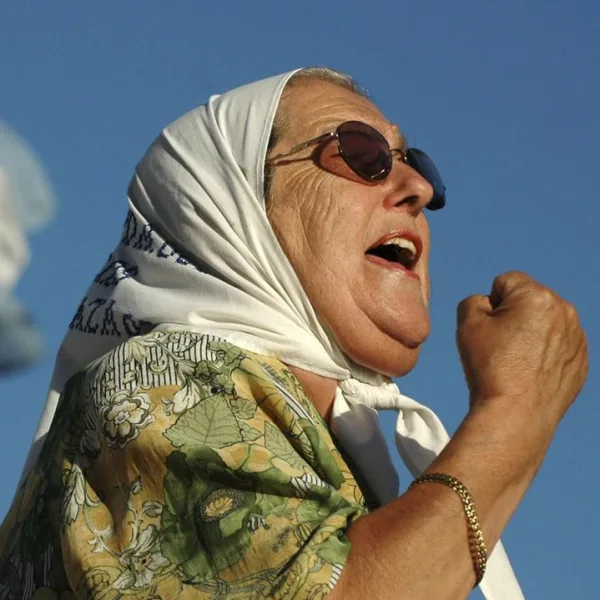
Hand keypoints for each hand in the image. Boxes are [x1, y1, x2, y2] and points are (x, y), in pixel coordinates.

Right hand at [456, 271, 587, 425]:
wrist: (516, 414)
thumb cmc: (491, 368)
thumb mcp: (467, 324)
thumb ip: (473, 300)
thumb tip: (489, 303)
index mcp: (537, 297)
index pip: (506, 282)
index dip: (490, 304)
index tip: (489, 330)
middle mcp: (565, 311)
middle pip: (528, 300)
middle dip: (513, 316)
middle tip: (500, 346)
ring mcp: (577, 337)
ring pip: (544, 322)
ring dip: (529, 333)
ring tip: (515, 361)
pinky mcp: (581, 360)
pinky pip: (558, 345)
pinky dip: (543, 353)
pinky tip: (529, 372)